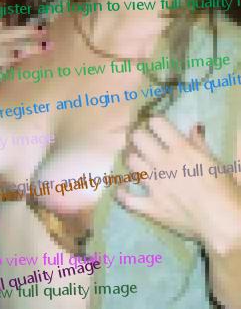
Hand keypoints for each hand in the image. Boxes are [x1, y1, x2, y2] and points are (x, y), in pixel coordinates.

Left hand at [117, 116, 240, 249]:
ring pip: (130, 162)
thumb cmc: (226, 193)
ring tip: (139, 164)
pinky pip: (126, 198)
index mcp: (181, 150)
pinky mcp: (150, 206)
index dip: (155, 123)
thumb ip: (200, 144)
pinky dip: (122, 193)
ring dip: (133, 161)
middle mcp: (163, 162)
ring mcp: (154, 184)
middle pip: (138, 137)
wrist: (225, 226)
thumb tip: (193, 126)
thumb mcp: (216, 163)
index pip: (156, 123)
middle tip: (145, 144)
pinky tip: (123, 189)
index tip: (157, 129)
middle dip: (140, 138)